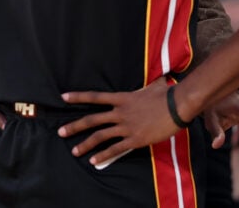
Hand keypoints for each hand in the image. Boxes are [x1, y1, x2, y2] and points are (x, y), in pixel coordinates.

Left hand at [58, 82, 178, 167]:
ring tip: (75, 151)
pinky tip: (94, 161)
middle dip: (75, 126)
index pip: (95, 97)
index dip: (78, 97)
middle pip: (92, 119)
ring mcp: (126, 126)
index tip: (63, 97)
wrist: (177, 106)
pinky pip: (115, 149)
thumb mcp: (150, 86)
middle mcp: (120, 112)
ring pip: (100, 136)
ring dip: (86, 144)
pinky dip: (103, 155)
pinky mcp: (135, 139)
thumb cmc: (165, 95)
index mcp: (122, 98)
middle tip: (61, 132)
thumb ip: (144, 86)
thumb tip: (152, 78)